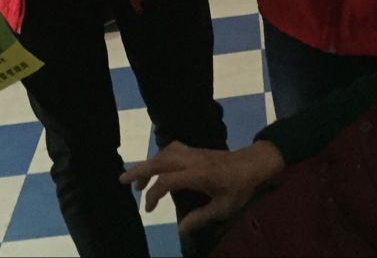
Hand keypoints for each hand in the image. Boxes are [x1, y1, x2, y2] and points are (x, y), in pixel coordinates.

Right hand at [121, 140, 285, 233]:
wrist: (254, 163)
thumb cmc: (240, 188)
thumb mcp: (223, 208)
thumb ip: (200, 217)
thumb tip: (180, 228)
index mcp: (198, 174)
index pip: (167, 181)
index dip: (154, 195)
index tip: (149, 210)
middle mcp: (192, 159)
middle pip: (159, 161)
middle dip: (139, 170)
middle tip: (122, 181)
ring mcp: (193, 152)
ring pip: (164, 153)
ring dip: (148, 164)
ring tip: (139, 180)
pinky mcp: (195, 150)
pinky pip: (171, 148)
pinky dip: (160, 156)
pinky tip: (158, 166)